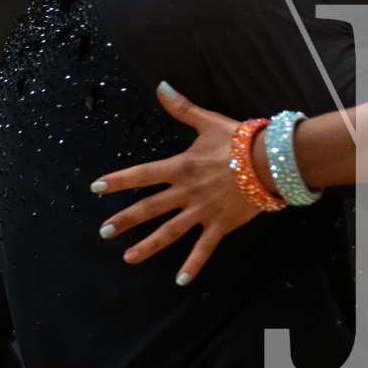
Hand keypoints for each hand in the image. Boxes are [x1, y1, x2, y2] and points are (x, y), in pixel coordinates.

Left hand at [91, 85, 257, 283]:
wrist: (270, 160)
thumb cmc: (239, 140)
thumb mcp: (207, 121)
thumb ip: (181, 108)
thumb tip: (161, 86)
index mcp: (180, 167)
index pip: (141, 175)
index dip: (117, 181)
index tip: (96, 188)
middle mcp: (186, 192)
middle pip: (149, 208)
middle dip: (125, 220)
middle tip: (104, 231)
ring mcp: (202, 211)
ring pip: (170, 232)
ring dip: (148, 246)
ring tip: (127, 258)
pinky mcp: (220, 225)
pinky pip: (204, 249)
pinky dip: (192, 265)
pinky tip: (180, 280)